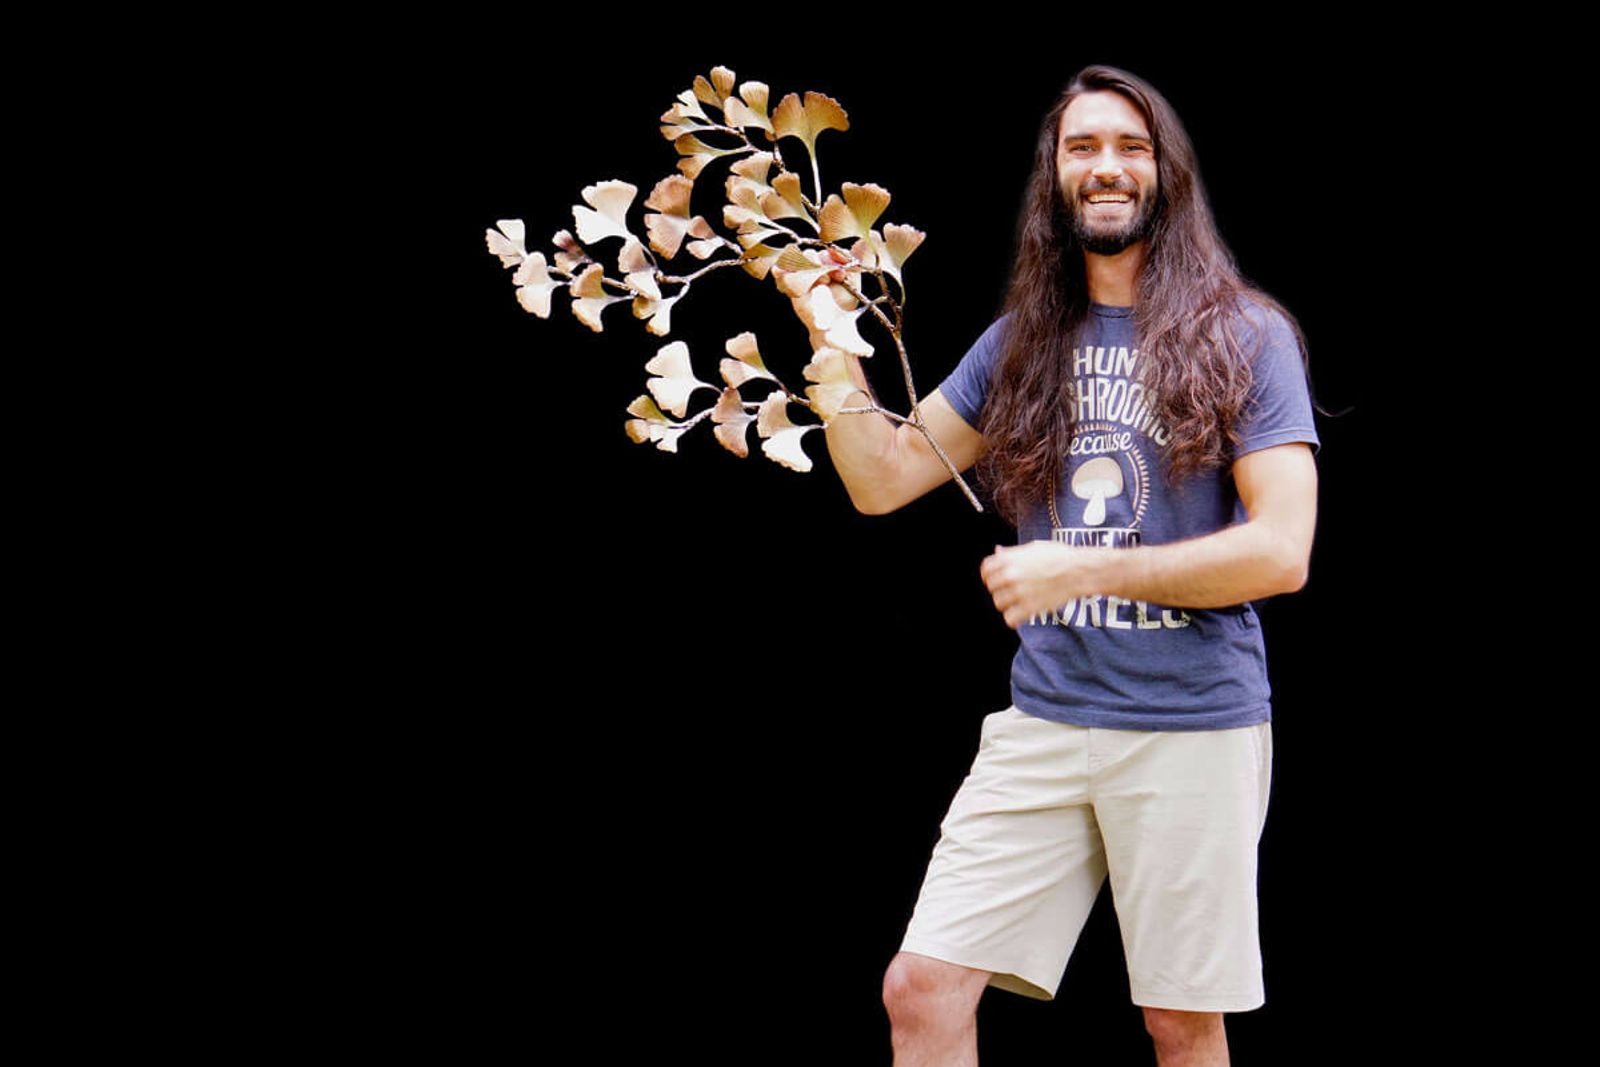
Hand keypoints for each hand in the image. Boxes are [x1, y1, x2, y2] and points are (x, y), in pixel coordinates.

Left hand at [980, 541, 1106, 629]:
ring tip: (1019, 601)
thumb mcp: (1033, 548)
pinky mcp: (1029, 608)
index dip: (989, 575)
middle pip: (991, 587)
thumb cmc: (1059, 557)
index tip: (996, 580)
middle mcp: (1010, 575)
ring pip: (999, 603)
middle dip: (1000, 589)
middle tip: (1013, 591)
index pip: (985, 569)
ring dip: (1007, 604)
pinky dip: (1014, 618)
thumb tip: (997, 552)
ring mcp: (1018, 592)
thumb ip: (1012, 553)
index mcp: (1009, 559)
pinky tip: (1022, 614)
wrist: (1078, 571)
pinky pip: (1009, 619)